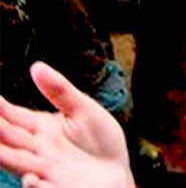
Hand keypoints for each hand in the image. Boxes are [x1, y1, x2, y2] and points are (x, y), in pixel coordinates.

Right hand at [0, 62, 132, 187]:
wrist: (117, 171)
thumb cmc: (98, 141)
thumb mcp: (82, 110)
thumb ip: (60, 91)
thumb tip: (36, 66)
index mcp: (41, 128)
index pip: (13, 117)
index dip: (0, 109)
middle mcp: (37, 149)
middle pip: (9, 140)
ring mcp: (45, 170)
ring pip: (19, 163)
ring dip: (5, 157)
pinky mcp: (57, 186)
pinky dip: (35, 186)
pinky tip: (30, 179)